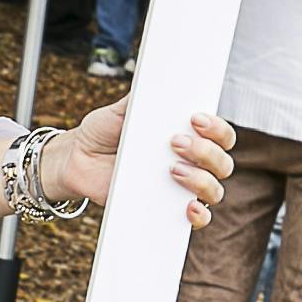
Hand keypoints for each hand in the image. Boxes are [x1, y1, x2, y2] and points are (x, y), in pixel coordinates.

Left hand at [56, 105, 235, 226]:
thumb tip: (155, 82)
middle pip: (222, 163)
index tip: (195, 119)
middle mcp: (193, 163)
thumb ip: (140, 98)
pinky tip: (188, 207)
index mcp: (189, 136)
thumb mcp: (121, 110)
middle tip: (175, 142)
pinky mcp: (167, 210)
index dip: (217, 128)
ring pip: (214, 190)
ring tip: (172, 169)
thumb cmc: (104, 131)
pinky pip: (197, 219)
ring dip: (201, 180)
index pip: (222, 135)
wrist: (78, 159)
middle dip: (206, 152)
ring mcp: (182, 188)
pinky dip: (199, 215)